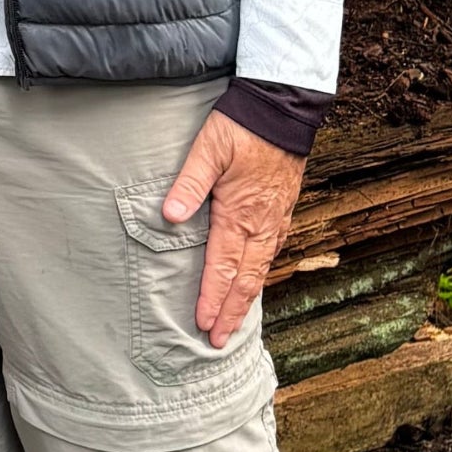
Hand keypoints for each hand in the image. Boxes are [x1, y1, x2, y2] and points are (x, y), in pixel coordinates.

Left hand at [162, 111, 304, 349]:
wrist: (282, 111)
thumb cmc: (241, 127)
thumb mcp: (207, 149)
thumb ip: (188, 184)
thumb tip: (169, 217)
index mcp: (240, 214)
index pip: (222, 267)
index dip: (213, 298)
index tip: (204, 324)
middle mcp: (261, 225)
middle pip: (246, 279)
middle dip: (232, 312)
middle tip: (219, 340)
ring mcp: (275, 220)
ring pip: (260, 269)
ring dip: (246, 298)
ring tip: (234, 322)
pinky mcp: (281, 211)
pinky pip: (271, 253)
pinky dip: (260, 275)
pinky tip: (253, 281)